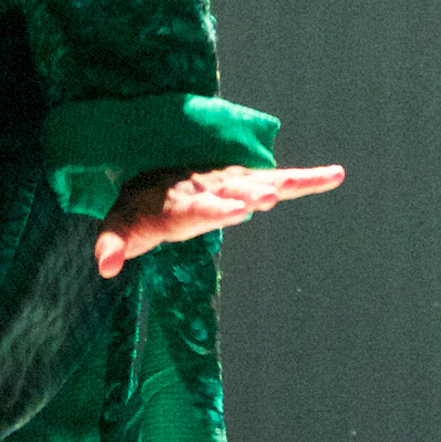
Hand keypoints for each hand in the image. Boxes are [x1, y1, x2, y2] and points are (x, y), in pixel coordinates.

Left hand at [94, 162, 344, 278]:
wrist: (150, 182)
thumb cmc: (137, 211)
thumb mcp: (119, 228)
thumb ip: (113, 245)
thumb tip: (105, 266)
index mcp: (178, 202)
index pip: (198, 207)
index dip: (216, 208)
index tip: (236, 208)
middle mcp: (207, 187)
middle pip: (232, 190)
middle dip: (250, 193)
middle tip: (271, 195)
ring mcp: (229, 183)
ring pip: (259, 181)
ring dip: (281, 182)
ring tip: (312, 181)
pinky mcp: (246, 183)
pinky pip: (278, 180)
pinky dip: (305, 178)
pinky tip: (334, 174)